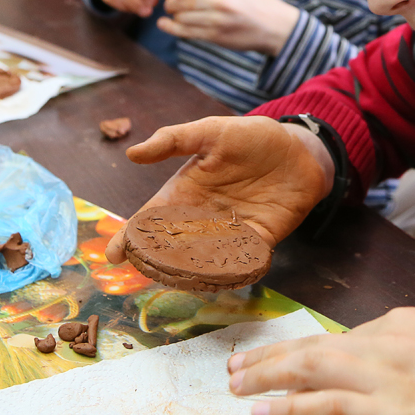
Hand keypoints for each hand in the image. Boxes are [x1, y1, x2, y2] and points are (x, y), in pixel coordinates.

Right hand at [104, 115, 331, 263]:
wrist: (299, 150)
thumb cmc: (251, 138)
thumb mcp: (211, 132)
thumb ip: (174, 140)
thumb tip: (132, 153)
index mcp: (184, 194)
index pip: (151, 219)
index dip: (131, 237)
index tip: (115, 255)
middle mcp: (203, 218)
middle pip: (172, 248)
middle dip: (157, 263)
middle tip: (147, 272)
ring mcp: (230, 232)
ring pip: (203, 260)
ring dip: (191, 272)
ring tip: (177, 282)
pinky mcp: (260, 241)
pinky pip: (242, 261)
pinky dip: (231, 272)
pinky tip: (220, 281)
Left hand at [145, 0, 300, 55]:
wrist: (276, 27)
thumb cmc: (251, 1)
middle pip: (178, 1)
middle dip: (169, 3)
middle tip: (169, 3)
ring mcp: (218, 19)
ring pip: (180, 17)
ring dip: (173, 16)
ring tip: (174, 14)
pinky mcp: (217, 36)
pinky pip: (187, 33)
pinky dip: (172, 29)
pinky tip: (167, 25)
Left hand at [228, 306, 414, 414]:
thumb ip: (413, 362)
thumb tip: (380, 382)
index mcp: (407, 323)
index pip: (340, 338)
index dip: (300, 352)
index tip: (277, 360)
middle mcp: (391, 339)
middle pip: (316, 345)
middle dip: (272, 357)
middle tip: (236, 368)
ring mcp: (390, 373)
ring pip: (311, 368)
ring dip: (268, 378)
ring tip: (236, 387)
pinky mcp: (393, 409)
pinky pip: (327, 406)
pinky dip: (289, 408)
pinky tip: (263, 414)